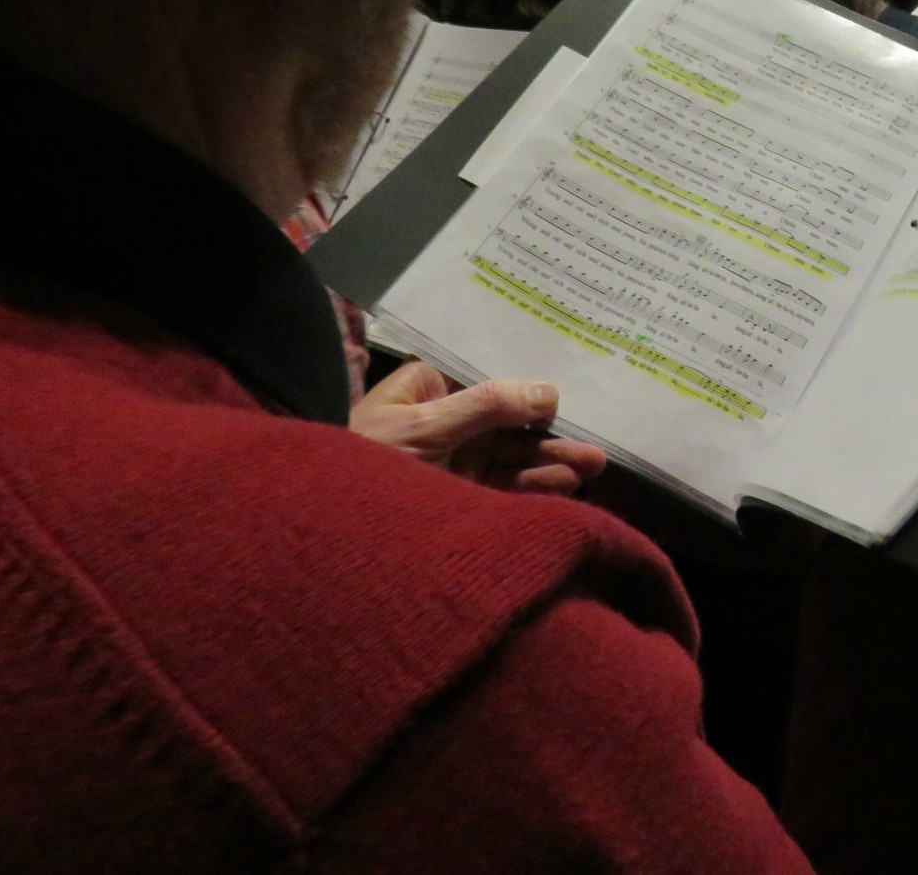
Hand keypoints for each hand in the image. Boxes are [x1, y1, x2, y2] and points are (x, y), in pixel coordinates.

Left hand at [349, 361, 607, 495]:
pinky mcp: (453, 501)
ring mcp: (447, 466)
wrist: (324, 536)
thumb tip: (548, 390)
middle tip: (592, 448)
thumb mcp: (425, 426)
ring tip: (589, 467)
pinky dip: (531, 491)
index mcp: (422, 393)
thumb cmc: (365, 461)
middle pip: (504, 425)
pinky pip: (499, 491)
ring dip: (547, 464)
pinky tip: (563, 488)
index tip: (564, 396)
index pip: (482, 381)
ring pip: (506, 460)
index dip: (525, 389)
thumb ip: (488, 407)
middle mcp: (439, 426)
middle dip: (547, 436)